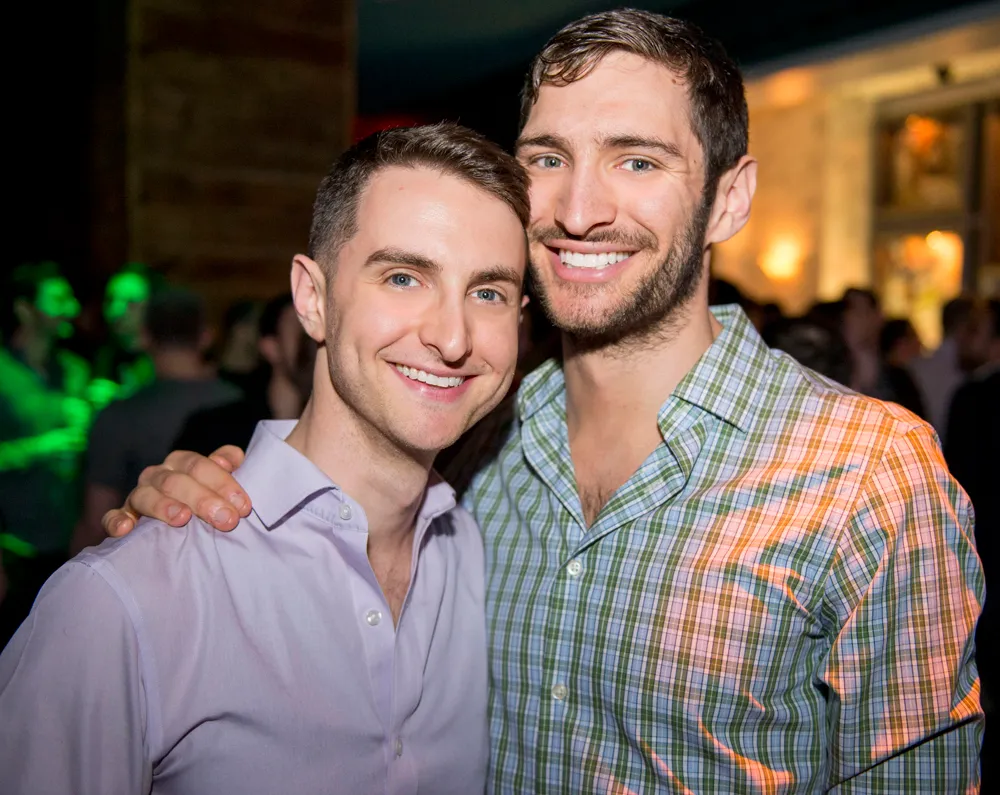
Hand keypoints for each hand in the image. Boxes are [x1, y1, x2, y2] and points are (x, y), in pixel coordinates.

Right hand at [101, 446, 249, 537]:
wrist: (180, 525)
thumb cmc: (205, 500)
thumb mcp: (218, 483)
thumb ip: (226, 466)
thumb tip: (234, 459)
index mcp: (182, 463)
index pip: (199, 466)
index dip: (222, 482)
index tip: (243, 506)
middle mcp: (159, 475)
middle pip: (177, 481)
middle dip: (203, 500)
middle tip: (227, 520)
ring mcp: (139, 495)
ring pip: (146, 495)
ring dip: (164, 506)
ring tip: (182, 518)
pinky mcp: (123, 516)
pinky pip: (113, 516)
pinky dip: (117, 520)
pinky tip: (126, 528)